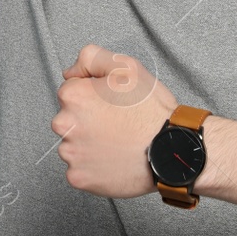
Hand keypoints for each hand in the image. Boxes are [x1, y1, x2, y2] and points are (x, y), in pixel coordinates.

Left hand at [51, 43, 177, 197]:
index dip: (94, 96)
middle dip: (88, 120)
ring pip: (74, 145)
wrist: (171, 150)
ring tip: (116, 142)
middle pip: (70, 119)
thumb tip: (69, 73)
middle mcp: (64, 125)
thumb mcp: (126, 65)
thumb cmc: (150, 111)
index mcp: (73, 96)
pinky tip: (113, 159)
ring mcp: (70, 154)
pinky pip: (79, 169)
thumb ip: (90, 58)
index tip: (111, 104)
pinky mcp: (78, 177)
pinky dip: (93, 167)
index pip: (71, 92)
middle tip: (116, 124)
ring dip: (90, 144)